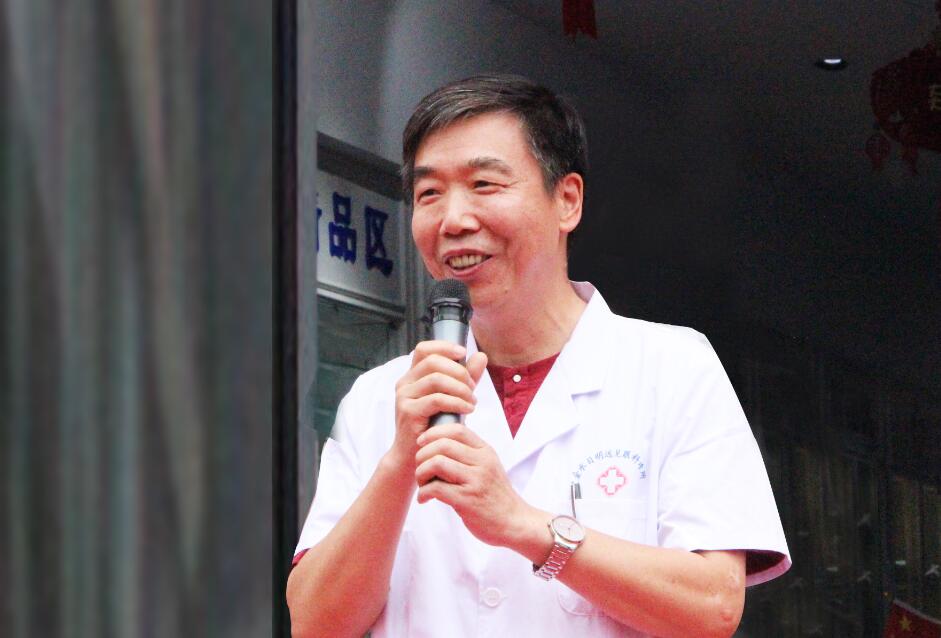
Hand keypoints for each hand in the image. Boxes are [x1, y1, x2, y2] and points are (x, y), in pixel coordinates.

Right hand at [391, 341, 487, 468]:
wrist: (414, 456)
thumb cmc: (433, 426)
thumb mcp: (452, 398)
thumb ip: (465, 377)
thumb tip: (481, 356)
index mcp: (413, 376)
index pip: (424, 349)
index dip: (444, 347)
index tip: (463, 354)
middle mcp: (405, 383)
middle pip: (433, 361)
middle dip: (459, 371)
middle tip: (472, 387)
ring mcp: (404, 397)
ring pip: (436, 379)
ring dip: (460, 388)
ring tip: (473, 401)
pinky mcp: (408, 412)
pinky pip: (436, 399)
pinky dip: (457, 402)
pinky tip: (468, 409)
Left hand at [415, 423, 535, 547]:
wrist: (514, 522)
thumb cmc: (496, 495)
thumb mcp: (489, 466)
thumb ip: (470, 454)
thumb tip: (440, 440)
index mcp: (485, 452)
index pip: (457, 429)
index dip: (433, 432)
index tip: (422, 443)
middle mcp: (482, 462)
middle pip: (442, 444)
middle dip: (422, 455)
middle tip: (420, 468)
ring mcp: (475, 481)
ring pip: (436, 463)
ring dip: (421, 473)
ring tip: (422, 484)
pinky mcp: (467, 500)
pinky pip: (436, 488)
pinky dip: (423, 493)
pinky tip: (425, 499)